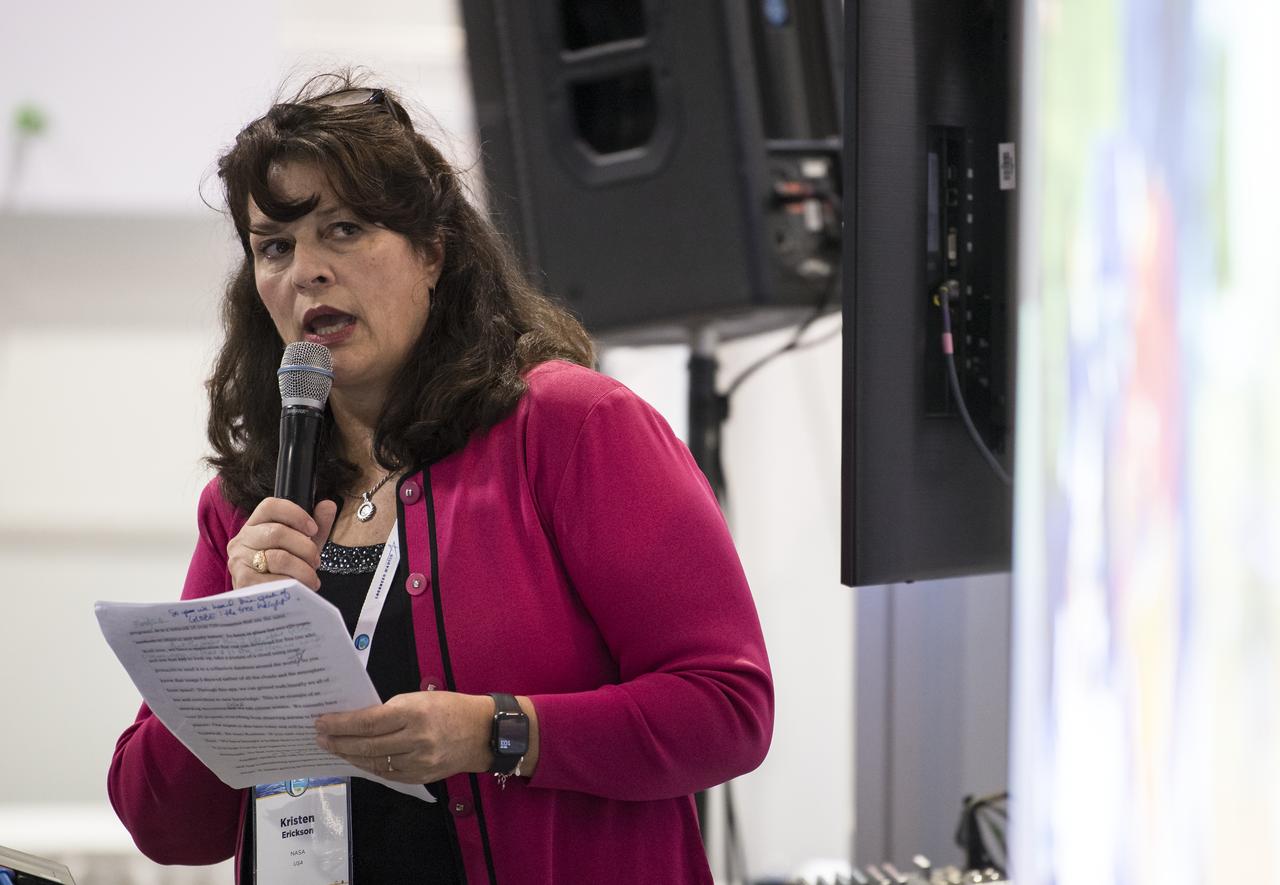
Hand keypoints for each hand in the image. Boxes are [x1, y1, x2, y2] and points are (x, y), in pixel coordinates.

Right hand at [227, 497, 337, 590]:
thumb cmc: (285, 567)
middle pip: (277, 533)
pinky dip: (292, 584)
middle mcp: (242, 539)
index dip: (295, 514)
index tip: (313, 529)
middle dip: (305, 548)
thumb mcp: (302, 544)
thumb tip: (329, 505)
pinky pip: (274, 581)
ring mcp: (239, 561)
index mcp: (255, 524)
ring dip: (303, 569)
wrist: (265, 600)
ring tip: (311, 578)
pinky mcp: (242, 582)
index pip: (270, 506)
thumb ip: (318, 525)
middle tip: (316, 561)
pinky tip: (299, 588)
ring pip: (279, 558)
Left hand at [314, 691, 494, 783]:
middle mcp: (416, 739)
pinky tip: (357, 759)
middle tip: (320, 737)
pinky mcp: (420, 777)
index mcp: (414, 713)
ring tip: (334, 748)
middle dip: (338, 741)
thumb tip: (357, 720)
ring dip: (350, 756)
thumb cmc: (450, 708)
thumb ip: (391, 710)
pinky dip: (368, 766)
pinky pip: (387, 774)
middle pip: (367, 745)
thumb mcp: (420, 698)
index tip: (321, 722)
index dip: (341, 724)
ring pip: (374, 762)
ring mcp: (418, 762)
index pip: (368, 721)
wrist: (482, 733)